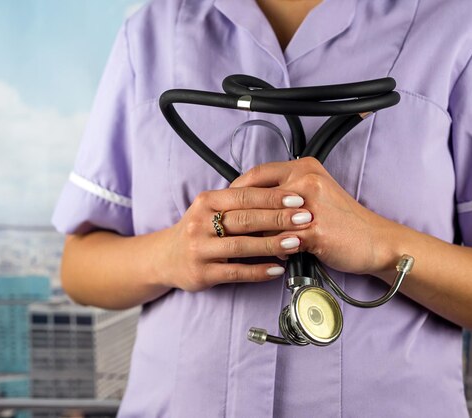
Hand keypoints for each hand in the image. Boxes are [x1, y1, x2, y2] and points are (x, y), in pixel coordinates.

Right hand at [155, 187, 314, 291]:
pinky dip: (258, 271)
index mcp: (207, 202)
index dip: (272, 197)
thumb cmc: (199, 230)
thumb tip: (283, 193)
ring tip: (296, 242)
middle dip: (279, 218)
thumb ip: (240, 202)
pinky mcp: (202, 273)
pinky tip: (277, 269)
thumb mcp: (211, 208)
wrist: (166, 258)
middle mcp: (200, 223)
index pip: (244, 196)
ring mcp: (200, 249)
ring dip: (272, 244)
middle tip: (305, 217)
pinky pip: (235, 272)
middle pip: (245, 219)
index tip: (298, 197)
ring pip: (241, 245)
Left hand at [231, 158, 399, 275]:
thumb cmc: (345, 221)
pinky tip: (273, 257)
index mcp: (306, 168)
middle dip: (238, 214)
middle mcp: (307, 181)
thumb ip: (288, 194)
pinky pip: (280, 242)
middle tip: (225, 227)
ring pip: (265, 220)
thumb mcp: (317, 195)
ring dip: (254, 235)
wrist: (376, 241)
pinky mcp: (314, 231)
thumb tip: (254, 204)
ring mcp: (310, 205)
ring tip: (245, 245)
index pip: (258, 173)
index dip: (237, 189)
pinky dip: (274, 251)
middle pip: (256, 196)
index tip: (226, 203)